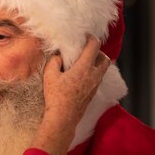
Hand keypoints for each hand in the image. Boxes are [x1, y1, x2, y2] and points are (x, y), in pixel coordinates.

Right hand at [31, 37, 109, 154]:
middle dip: (98, 51)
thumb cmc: (56, 97)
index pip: (94, 47)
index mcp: (84, 68)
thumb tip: (58, 56)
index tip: (85, 37)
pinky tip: (82, 75)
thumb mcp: (50, 76)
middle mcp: (93, 75)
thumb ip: (54, 61)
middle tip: (86, 50)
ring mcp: (95, 85)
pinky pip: (98, 77)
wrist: (64, 118)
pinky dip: (94, 72)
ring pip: (103, 69)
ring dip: (97, 62)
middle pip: (105, 58)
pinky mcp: (93, 93)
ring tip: (84, 62)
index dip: (91, 38)